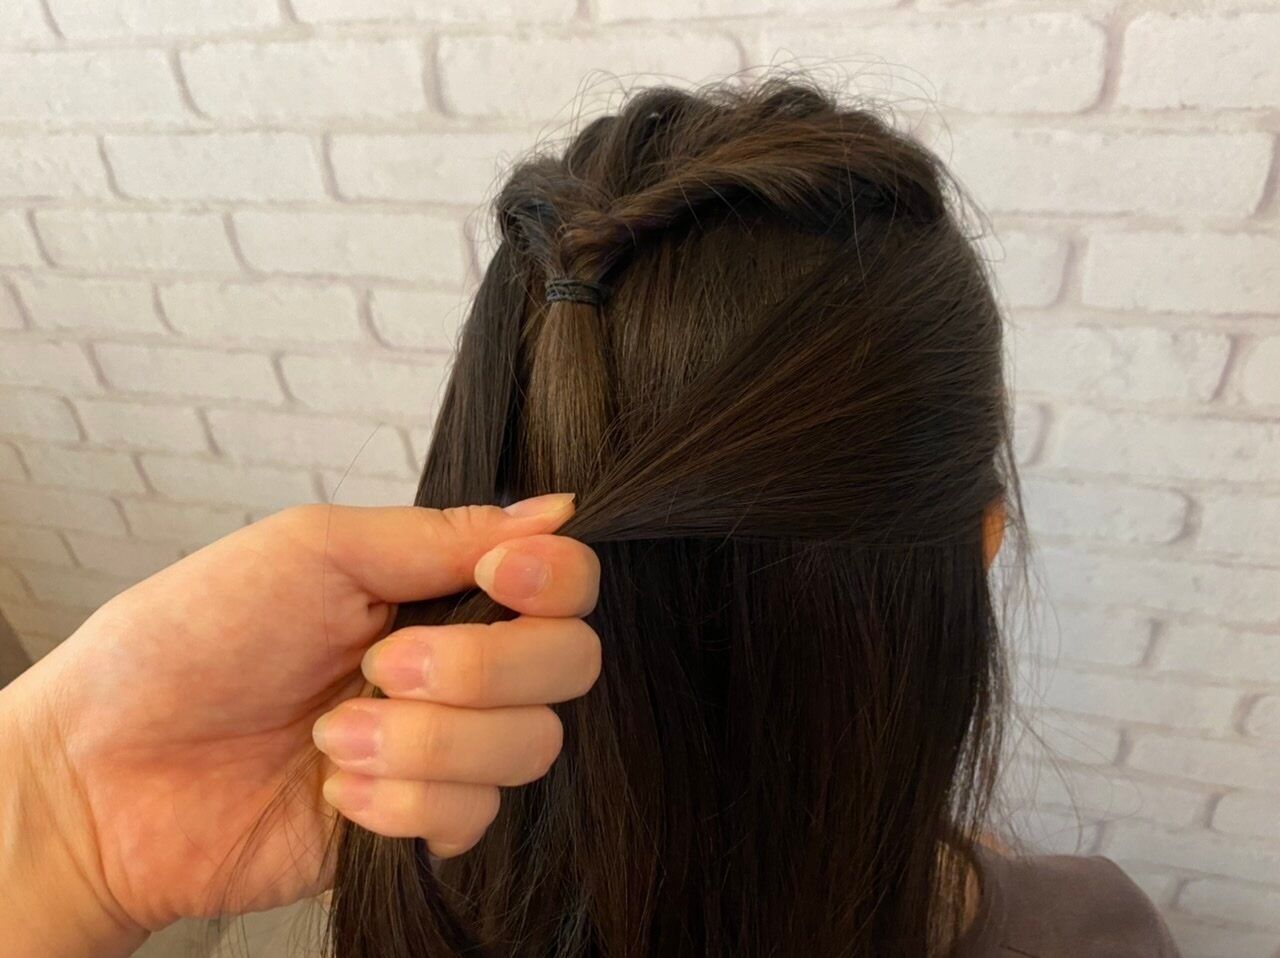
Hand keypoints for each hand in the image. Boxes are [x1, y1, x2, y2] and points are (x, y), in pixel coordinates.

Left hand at [0, 493, 599, 953]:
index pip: (566, 583)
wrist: (106, 768)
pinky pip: (474, 817)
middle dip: (480, 668)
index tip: (498, 575)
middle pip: (570, 665)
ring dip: (424, 741)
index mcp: (439, 588)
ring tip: (332, 735)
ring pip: (529, 746)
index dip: (554, 581)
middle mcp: (461, 667)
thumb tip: (559, 511)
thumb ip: (444, 534)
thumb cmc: (191, 639)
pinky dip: (398, 803)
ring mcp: (446, 750)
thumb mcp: (315, 549)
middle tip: (384, 664)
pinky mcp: (421, 827)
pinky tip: (335, 788)